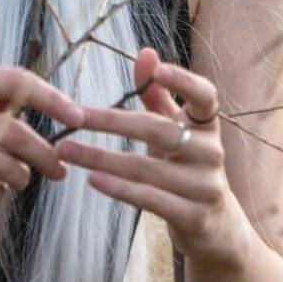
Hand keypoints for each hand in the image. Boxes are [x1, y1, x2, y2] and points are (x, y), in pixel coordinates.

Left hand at [57, 47, 251, 267]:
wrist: (216, 229)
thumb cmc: (186, 169)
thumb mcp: (175, 131)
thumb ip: (158, 95)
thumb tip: (145, 52)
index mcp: (207, 127)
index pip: (205, 96)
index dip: (183, 81)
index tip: (156, 69)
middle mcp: (212, 153)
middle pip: (160, 130)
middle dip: (111, 121)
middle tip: (74, 116)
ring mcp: (206, 187)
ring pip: (147, 168)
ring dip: (101, 159)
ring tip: (66, 150)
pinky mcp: (194, 217)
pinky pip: (151, 200)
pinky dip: (120, 189)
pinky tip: (92, 179)